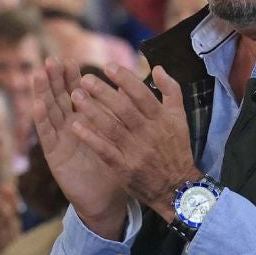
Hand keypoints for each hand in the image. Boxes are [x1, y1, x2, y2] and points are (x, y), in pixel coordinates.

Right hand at [31, 58, 129, 236]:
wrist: (107, 200)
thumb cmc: (115, 168)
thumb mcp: (118, 137)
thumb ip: (119, 116)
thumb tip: (127, 90)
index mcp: (84, 122)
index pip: (76, 95)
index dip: (72, 78)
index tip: (70, 60)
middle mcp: (68, 129)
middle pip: (59, 99)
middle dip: (54, 80)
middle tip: (51, 60)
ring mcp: (60, 141)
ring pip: (49, 113)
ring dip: (43, 93)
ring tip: (39, 74)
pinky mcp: (55, 157)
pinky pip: (48, 136)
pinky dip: (42, 120)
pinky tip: (38, 104)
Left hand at [68, 64, 200, 218]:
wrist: (177, 188)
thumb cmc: (176, 149)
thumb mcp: (180, 118)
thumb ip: (171, 90)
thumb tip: (157, 68)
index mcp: (162, 119)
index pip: (142, 94)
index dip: (125, 79)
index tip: (108, 66)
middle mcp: (149, 133)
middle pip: (124, 109)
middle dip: (103, 92)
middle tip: (85, 79)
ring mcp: (135, 151)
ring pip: (112, 127)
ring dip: (92, 111)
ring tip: (75, 96)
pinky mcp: (124, 168)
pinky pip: (105, 150)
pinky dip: (90, 138)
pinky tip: (75, 126)